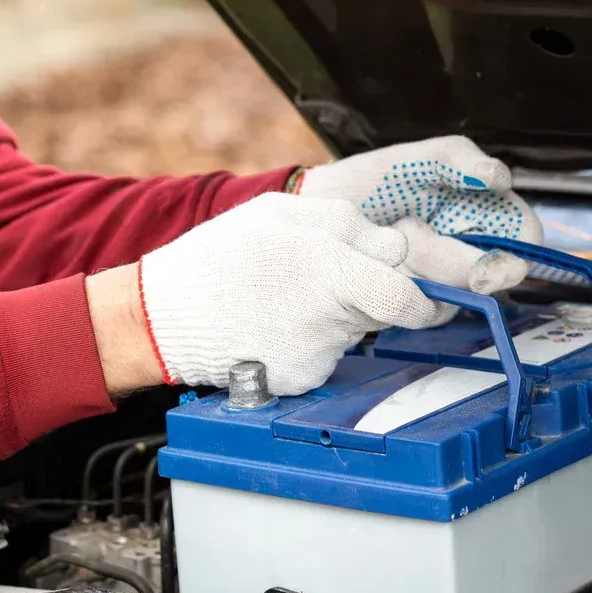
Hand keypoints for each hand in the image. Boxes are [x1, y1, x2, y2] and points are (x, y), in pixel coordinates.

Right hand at [87, 193, 445, 396]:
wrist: (163, 317)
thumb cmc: (220, 258)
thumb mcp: (281, 212)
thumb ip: (347, 224)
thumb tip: (394, 245)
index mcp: (331, 267)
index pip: (406, 296)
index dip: (422, 297)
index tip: (428, 295)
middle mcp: (330, 317)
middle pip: (385, 313)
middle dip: (378, 299)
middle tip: (341, 285)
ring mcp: (315, 354)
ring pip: (354, 331)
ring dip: (338, 315)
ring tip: (287, 299)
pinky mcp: (299, 380)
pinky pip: (325, 356)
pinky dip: (311, 342)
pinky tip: (276, 327)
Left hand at [291, 136, 543, 292]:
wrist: (318, 206)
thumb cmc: (371, 180)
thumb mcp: (414, 159)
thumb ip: (457, 159)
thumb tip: (501, 177)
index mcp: (481, 212)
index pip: (523, 237)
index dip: (518, 252)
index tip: (491, 261)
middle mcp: (468, 249)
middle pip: (493, 274)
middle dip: (454, 260)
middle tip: (413, 234)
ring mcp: (441, 279)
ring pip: (455, 291)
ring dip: (421, 264)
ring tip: (390, 233)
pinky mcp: (412, 303)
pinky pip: (423, 309)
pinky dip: (400, 284)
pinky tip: (379, 258)